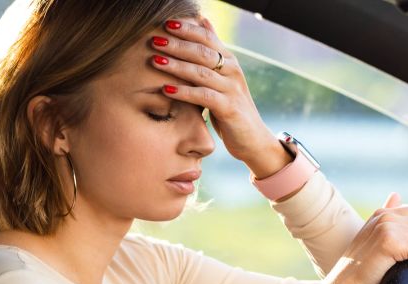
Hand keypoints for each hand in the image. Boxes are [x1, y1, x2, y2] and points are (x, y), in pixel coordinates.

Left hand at [151, 17, 277, 162]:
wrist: (252, 138)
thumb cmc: (232, 106)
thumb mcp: (223, 76)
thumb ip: (214, 50)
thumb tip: (203, 20)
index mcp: (230, 61)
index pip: (207, 38)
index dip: (187, 29)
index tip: (166, 23)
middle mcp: (232, 71)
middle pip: (202, 52)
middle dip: (177, 45)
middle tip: (154, 40)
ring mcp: (232, 89)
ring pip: (201, 72)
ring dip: (176, 66)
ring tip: (155, 61)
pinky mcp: (229, 108)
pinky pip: (203, 96)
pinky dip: (183, 92)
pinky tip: (166, 89)